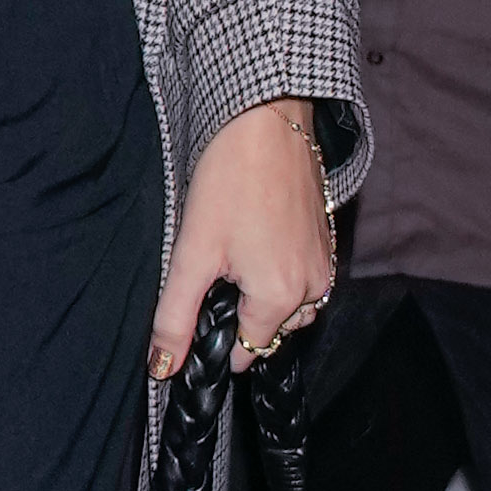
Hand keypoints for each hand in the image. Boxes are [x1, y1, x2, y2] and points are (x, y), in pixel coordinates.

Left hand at [150, 97, 335, 379]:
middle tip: (211, 272)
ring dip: (261, 295)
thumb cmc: (228, 183)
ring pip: (290, 306)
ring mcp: (325, 265)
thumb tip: (163, 369)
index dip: (216, 337)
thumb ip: (176, 316)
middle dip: (239, 315)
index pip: (247, 350)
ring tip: (231, 254)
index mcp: (282, 300)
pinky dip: (278, 273)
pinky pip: (303, 278)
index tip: (196, 310)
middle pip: (270, 330)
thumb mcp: (192, 252)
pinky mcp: (327, 241)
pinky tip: (253, 239)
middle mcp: (314, 290)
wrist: (267, 121)